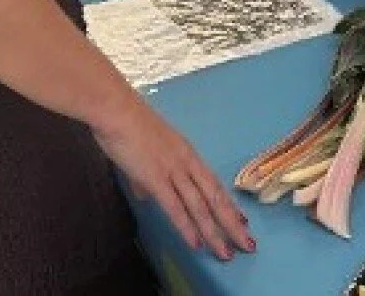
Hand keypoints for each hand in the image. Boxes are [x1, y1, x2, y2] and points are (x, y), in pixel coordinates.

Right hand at [94, 93, 255, 260]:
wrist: (116, 110)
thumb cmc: (127, 125)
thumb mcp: (147, 150)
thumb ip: (148, 176)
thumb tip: (146, 194)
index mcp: (188, 154)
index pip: (214, 184)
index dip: (228, 205)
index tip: (242, 222)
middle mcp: (187, 163)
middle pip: (215, 198)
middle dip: (232, 224)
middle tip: (248, 245)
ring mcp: (174, 170)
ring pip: (200, 206)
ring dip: (214, 232)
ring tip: (226, 253)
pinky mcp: (156, 178)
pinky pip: (175, 207)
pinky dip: (187, 227)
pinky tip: (196, 243)